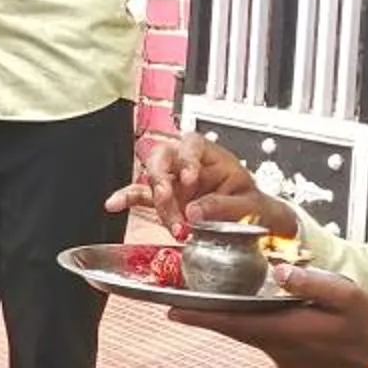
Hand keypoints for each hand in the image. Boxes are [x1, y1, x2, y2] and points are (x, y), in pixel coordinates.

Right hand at [109, 131, 302, 241]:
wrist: (253, 223)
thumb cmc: (252, 205)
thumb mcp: (248, 204)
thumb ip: (223, 206)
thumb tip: (194, 211)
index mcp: (211, 155)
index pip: (191, 144)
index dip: (186, 159)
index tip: (190, 178)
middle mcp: (187, 164)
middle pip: (162, 157)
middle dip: (161, 177)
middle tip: (168, 196)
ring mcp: (173, 181)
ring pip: (152, 180)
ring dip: (158, 202)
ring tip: (172, 223)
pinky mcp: (165, 199)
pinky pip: (141, 196)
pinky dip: (127, 199)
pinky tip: (114, 204)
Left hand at [166, 264, 367, 367]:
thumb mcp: (346, 294)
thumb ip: (312, 282)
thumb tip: (280, 269)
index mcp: (286, 330)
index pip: (232, 323)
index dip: (199, 316)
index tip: (170, 311)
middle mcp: (278, 348)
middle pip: (233, 328)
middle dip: (205, 314)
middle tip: (177, 300)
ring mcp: (285, 357)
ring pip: (247, 333)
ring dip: (228, 318)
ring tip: (208, 299)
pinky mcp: (293, 360)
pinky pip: (264, 338)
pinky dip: (251, 324)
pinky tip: (253, 310)